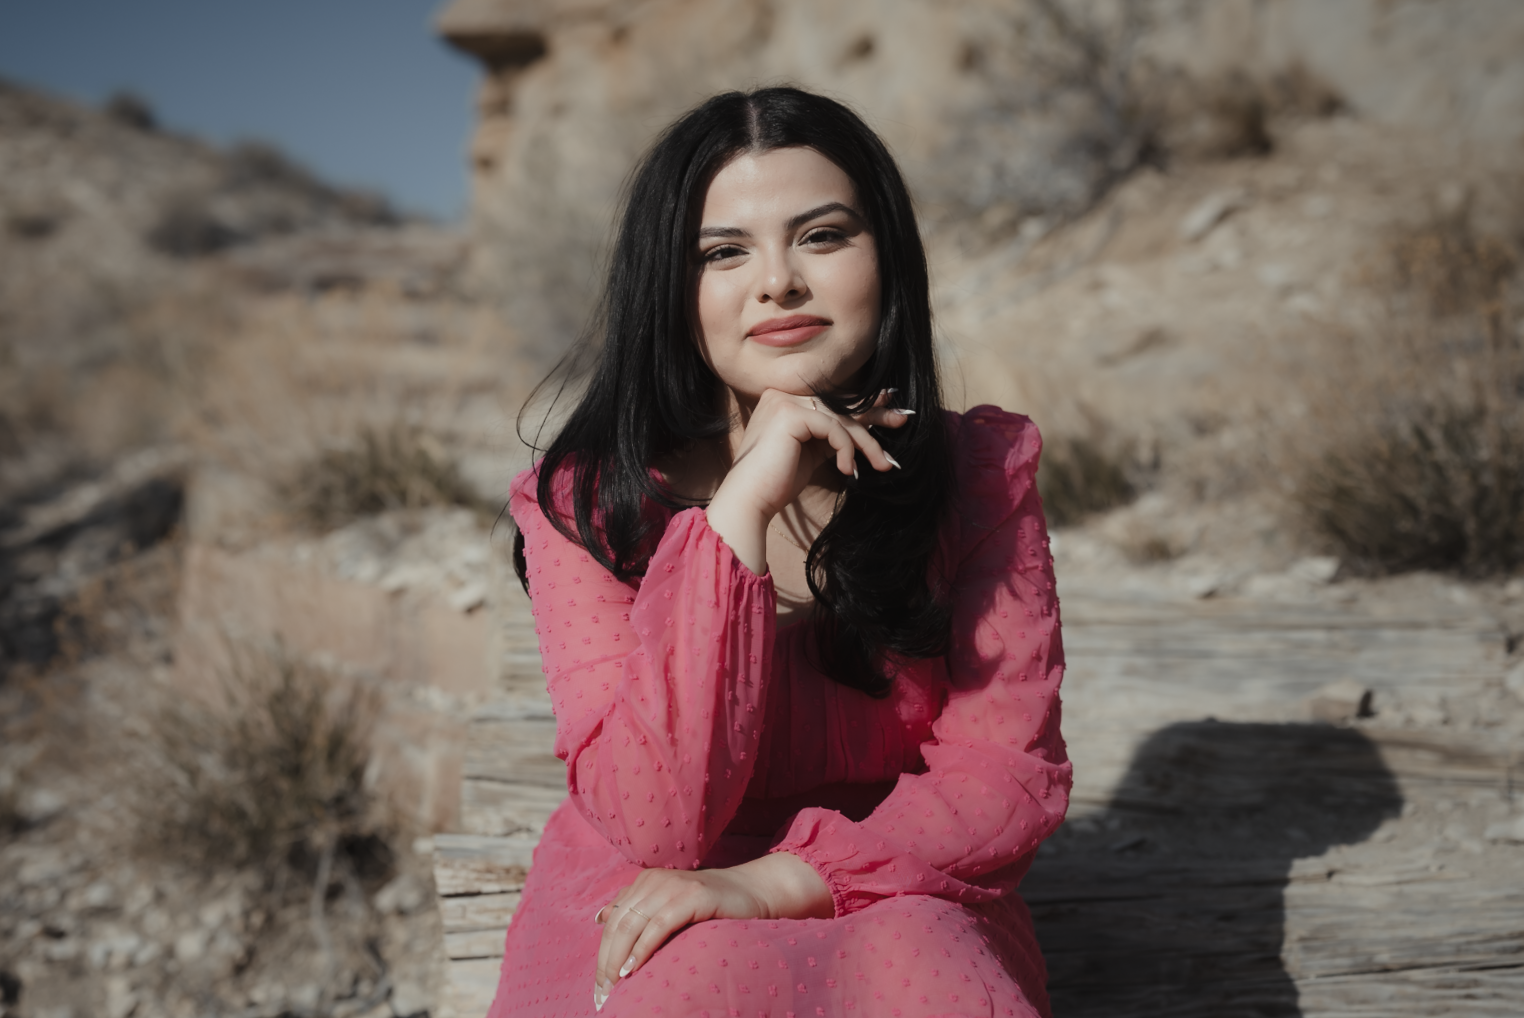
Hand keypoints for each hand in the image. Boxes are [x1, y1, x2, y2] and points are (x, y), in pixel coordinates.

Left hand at [592, 852, 831, 1010]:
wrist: (753, 891)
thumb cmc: (711, 906)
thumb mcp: (669, 905)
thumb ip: (637, 908)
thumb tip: (601, 917)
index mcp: (646, 882)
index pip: (613, 921)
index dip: (602, 954)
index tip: (599, 988)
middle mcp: (655, 880)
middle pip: (618, 925)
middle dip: (606, 963)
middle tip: (603, 995)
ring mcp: (673, 886)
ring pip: (632, 924)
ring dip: (618, 960)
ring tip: (614, 987)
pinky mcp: (692, 896)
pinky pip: (658, 925)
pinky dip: (641, 949)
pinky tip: (632, 969)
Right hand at [705, 389, 912, 573]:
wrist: (749, 501)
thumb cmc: (776, 483)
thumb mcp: (811, 452)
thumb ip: (831, 434)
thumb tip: (864, 423)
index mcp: (783, 400)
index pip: (831, 401)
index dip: (863, 404)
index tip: (890, 407)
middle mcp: (781, 394)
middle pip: (839, 405)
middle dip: (875, 414)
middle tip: (903, 419)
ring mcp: (783, 401)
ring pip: (840, 418)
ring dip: (867, 442)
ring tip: (883, 463)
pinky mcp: (789, 414)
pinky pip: (833, 428)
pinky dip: (846, 449)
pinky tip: (846, 470)